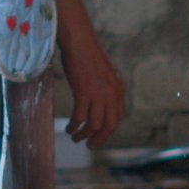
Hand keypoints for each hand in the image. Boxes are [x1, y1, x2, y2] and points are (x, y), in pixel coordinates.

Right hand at [58, 26, 125, 147]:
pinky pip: (80, 117)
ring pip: (94, 125)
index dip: (108, 131)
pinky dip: (74, 126)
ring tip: (75, 137)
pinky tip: (69, 127)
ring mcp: (98, 94)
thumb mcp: (106, 75)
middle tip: (89, 145)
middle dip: (99, 139)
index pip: (117, 118)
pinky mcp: (84, 92)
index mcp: (118, 90)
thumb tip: (102, 105)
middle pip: (109, 126)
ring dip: (84, 135)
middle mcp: (112, 94)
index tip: (99, 136)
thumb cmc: (89, 56)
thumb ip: (107, 90)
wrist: (80, 43)